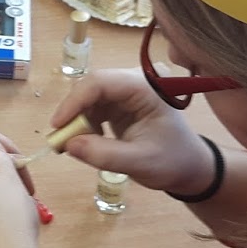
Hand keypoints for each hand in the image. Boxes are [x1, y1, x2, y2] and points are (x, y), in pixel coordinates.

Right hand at [51, 69, 215, 196]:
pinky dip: (85, 123)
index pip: (101, 82)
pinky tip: (89, 141)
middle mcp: (136, 81)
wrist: (188, 166)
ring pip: (89, 96)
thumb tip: (68, 145)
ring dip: (77, 120)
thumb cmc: (172, 162)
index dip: (75, 101)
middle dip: (73, 113)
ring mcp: (128, 90)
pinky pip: (93, 106)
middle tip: (61, 141)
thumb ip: (104, 155)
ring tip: (75, 144)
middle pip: (92, 86)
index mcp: (147, 88)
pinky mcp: (121, 101)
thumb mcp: (139, 163)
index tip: (58, 127)